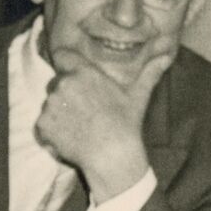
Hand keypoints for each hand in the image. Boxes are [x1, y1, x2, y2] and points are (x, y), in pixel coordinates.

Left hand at [36, 45, 173, 202]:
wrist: (112, 156)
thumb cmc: (126, 124)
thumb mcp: (138, 95)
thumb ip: (149, 71)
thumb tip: (167, 54)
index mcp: (84, 73)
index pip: (63, 55)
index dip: (67, 65)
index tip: (74, 78)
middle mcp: (64, 84)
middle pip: (57, 83)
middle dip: (67, 95)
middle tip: (85, 113)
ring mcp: (51, 105)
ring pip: (50, 105)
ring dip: (59, 113)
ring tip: (80, 127)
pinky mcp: (43, 125)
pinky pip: (42, 125)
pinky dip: (52, 132)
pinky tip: (71, 138)